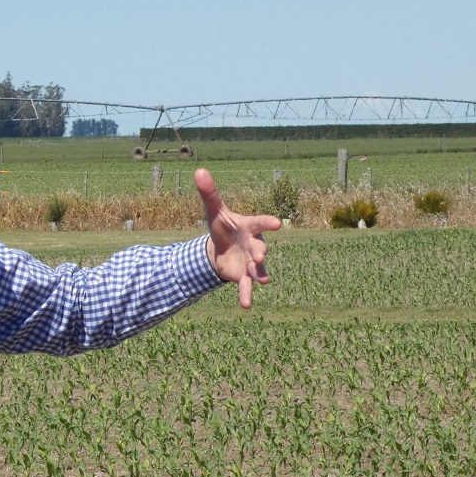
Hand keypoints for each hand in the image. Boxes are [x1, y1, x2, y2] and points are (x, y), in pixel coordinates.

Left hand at [196, 168, 280, 308]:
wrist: (220, 249)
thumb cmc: (223, 227)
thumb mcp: (213, 211)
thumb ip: (209, 193)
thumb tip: (199, 171)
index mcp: (249, 227)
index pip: (259, 223)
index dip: (267, 223)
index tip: (277, 224)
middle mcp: (254, 244)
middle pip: (260, 247)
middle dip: (261, 251)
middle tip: (261, 255)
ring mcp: (250, 262)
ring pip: (257, 269)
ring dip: (259, 274)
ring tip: (263, 281)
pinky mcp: (243, 276)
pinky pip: (246, 286)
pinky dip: (246, 295)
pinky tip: (245, 305)